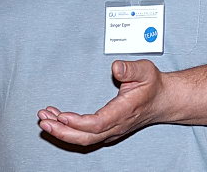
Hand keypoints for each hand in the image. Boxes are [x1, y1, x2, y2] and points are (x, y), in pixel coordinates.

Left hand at [37, 60, 165, 145]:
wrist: (163, 101)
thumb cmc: (153, 85)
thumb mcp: (145, 71)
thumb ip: (130, 69)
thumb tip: (115, 67)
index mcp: (124, 111)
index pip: (98, 124)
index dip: (77, 123)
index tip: (61, 116)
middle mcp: (117, 125)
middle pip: (85, 138)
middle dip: (61, 131)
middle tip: (43, 120)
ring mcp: (112, 131)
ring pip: (83, 139)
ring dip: (62, 131)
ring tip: (45, 118)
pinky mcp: (107, 131)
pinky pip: (86, 136)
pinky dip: (69, 130)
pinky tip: (58, 119)